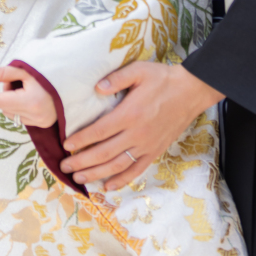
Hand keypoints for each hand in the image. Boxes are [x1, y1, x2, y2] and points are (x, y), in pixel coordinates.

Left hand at [0, 65, 57, 127]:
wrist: (72, 84)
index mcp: (29, 101)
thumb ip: (2, 74)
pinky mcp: (40, 125)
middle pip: (3, 105)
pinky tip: (32, 98)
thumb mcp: (26, 71)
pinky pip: (19, 116)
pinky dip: (20, 106)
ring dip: (12, 100)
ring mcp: (37, 122)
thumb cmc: (49, 75)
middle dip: (4, 92)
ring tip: (28, 89)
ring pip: (10, 111)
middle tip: (17, 81)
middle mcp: (33, 115)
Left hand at [60, 62, 222, 189]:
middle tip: (64, 167)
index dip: (80, 140)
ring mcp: (146, 145)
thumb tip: (97, 88)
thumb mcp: (139, 70)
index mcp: (129, 114)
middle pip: (104, 153)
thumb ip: (117, 78)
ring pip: (117, 166)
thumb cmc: (162, 79)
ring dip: (96, 174)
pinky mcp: (155, 151)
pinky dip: (121, 180)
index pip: (99, 131)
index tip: (66, 145)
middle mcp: (136, 134)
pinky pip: (136, 170)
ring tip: (79, 178)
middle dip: (82, 161)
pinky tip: (108, 186)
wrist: (191, 91)